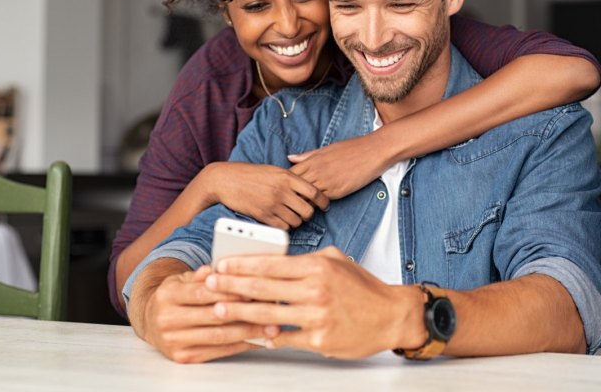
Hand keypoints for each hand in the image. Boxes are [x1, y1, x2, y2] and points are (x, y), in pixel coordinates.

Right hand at [140, 264, 278, 362]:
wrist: (150, 320)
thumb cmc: (175, 296)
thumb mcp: (183, 279)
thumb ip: (202, 274)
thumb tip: (218, 268)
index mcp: (168, 294)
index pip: (203, 293)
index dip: (229, 292)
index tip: (253, 290)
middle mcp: (167, 319)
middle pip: (213, 316)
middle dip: (244, 312)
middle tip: (270, 309)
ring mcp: (173, 340)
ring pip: (218, 336)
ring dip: (248, 332)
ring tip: (270, 327)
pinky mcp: (182, 357)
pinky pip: (216, 351)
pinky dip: (239, 346)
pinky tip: (256, 340)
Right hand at [195, 162, 329, 229]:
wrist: (226, 180)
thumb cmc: (250, 174)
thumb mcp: (274, 170)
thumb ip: (291, 179)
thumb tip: (308, 189)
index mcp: (287, 177)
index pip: (315, 192)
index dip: (323, 201)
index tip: (324, 205)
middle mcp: (282, 191)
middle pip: (308, 210)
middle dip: (308, 213)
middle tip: (303, 212)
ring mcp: (272, 204)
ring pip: (297, 221)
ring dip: (296, 221)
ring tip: (290, 215)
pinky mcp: (263, 216)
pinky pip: (282, 227)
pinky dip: (284, 226)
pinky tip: (280, 220)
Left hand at [206, 247, 424, 358]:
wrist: (391, 315)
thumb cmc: (363, 287)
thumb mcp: (336, 260)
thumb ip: (306, 259)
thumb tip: (275, 260)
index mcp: (317, 267)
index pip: (270, 264)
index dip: (242, 264)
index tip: (221, 264)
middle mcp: (315, 290)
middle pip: (263, 288)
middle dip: (231, 286)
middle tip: (209, 284)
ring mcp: (317, 317)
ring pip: (268, 314)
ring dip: (239, 311)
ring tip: (219, 308)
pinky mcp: (319, 341)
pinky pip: (285, 338)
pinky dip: (265, 336)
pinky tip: (249, 333)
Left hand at [288, 134, 390, 200]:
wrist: (373, 151)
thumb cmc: (351, 148)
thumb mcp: (326, 149)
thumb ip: (307, 155)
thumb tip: (290, 158)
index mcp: (312, 160)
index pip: (290, 175)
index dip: (286, 183)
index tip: (285, 188)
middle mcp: (317, 172)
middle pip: (295, 188)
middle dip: (290, 195)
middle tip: (288, 202)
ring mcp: (327, 182)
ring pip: (306, 197)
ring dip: (303, 202)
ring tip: (300, 207)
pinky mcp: (337, 191)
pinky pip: (321, 201)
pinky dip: (317, 204)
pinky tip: (316, 206)